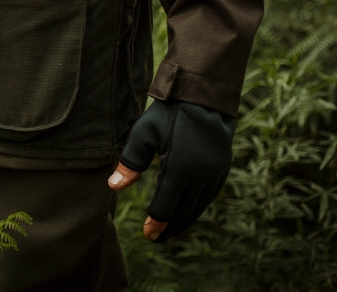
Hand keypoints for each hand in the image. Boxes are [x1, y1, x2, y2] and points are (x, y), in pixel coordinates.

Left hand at [107, 99, 235, 241]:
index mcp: (180, 169)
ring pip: (199, 206)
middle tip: (157, 239)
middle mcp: (201, 176)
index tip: (147, 234)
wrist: (203, 97)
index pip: (166, 204)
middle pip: (184, 211)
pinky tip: (188, 211)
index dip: (156, 222)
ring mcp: (214, 173)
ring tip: (171, 230)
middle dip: (170, 227)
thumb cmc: (168, 114)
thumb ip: (130, 162)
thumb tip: (114, 186)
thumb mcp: (143, 134)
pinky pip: (209, 196)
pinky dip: (197, 207)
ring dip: (185, 220)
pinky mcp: (222, 168)